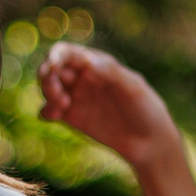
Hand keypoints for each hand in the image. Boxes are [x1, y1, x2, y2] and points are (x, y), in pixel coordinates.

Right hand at [34, 43, 184, 169]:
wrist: (149, 142)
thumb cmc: (146, 110)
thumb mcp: (133, 88)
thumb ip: (110, 73)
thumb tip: (86, 60)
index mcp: (96, 63)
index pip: (66, 53)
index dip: (55, 56)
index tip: (54, 68)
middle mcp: (82, 77)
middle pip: (52, 69)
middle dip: (47, 78)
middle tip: (58, 95)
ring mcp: (76, 97)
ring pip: (47, 88)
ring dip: (47, 93)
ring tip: (62, 107)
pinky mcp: (71, 118)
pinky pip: (48, 110)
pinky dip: (45, 111)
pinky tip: (53, 116)